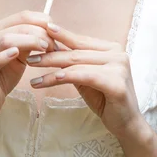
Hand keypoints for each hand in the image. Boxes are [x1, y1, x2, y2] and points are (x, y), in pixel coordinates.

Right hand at [0, 10, 56, 121]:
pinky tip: (16, 53)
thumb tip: (50, 31)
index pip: (22, 17)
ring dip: (29, 41)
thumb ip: (29, 42)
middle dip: (40, 33)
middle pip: (17, 27)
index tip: (56, 31)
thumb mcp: (19, 56)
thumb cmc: (1, 77)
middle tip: (54, 44)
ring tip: (44, 48)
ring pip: (6, 39)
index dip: (41, 21)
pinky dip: (4, 56)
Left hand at [27, 22, 143, 139]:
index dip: (59, 37)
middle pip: (76, 52)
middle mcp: (118, 53)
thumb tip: (50, 47)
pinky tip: (50, 78)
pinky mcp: (117, 83)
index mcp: (111, 48)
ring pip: (77, 63)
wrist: (127, 124)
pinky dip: (65, 76)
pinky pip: (84, 76)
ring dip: (51, 68)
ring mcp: (119, 67)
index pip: (80, 41)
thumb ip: (74, 62)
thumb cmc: (105, 99)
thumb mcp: (86, 76)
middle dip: (50, 54)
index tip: (39, 32)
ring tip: (33, 72)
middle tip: (29, 57)